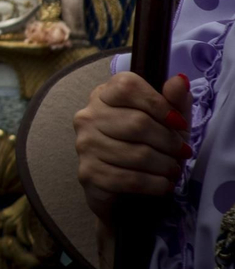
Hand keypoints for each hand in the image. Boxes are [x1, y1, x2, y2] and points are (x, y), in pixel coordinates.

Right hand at [74, 70, 192, 221]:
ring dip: (165, 165)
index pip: (127, 86)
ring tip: (174, 169)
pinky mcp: (88, 173)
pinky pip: (130, 179)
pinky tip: (164, 184)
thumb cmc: (148, 146)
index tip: (179, 122)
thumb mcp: (167, 121)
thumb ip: (173, 100)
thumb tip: (179, 80)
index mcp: (103, 95)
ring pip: (137, 154)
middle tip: (183, 152)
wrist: (125, 188)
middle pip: (138, 122)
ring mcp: (84, 145)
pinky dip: (155, 184)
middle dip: (169, 141)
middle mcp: (87, 116)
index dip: (158, 103)